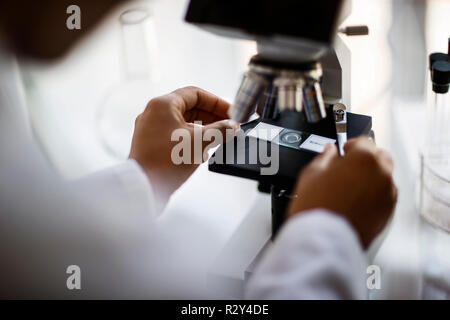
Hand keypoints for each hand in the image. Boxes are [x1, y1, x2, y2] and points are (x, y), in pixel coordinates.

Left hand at [129, 86, 238, 206]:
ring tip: (219, 138)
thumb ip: (220, 131)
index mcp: (163, 104)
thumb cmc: (166, 162)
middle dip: (211, 116)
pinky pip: (175, 134)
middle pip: (189, 107)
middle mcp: (154, 113)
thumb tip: (233, 126)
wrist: (144, 187)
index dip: (216, 102)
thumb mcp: (200, 142)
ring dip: (202, 128)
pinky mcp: (151, 144)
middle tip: (228, 125)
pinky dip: (191, 138)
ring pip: (182, 122)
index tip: (231, 112)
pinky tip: (203, 149)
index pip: (195, 94)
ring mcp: (150, 129)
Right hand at [287, 138, 396, 247]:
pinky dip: (374, 195)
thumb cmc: (317, 208)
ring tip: (349, 187)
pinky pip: (384, 196)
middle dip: (366, 158)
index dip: (350, 145)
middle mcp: (382, 174)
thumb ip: (324, 157)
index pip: (363, 141)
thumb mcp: (311, 174)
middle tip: (348, 166)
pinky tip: (355, 201)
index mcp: (364, 158)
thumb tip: (329, 151)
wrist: (323, 240)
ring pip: (384, 177)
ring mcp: (388, 194)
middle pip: (380, 157)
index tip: (342, 151)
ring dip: (371, 176)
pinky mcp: (388, 213)